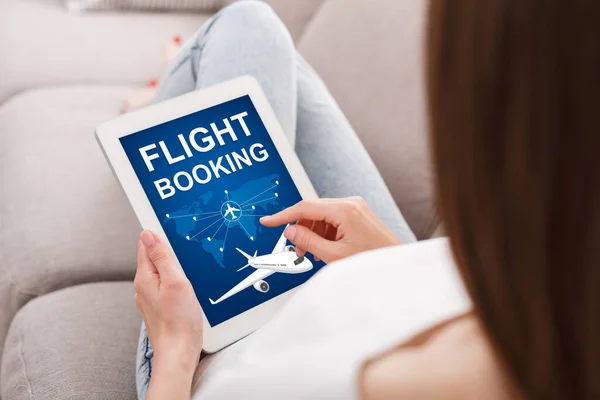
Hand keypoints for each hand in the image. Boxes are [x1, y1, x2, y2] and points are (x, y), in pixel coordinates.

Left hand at [134, 231, 202, 375]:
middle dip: (166, 249)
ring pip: (160, 272)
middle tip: (184, 242)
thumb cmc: (180, 321)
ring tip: (187, 262)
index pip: (145, 245)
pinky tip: (187, 284)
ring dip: (172, 265)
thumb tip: (147, 234)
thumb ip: (162, 257)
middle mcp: (143, 287)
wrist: (179, 354)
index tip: (170, 224)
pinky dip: (175, 280)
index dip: (157, 233)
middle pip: (153, 258)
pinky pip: (165, 285)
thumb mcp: (175, 282)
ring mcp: (151, 298)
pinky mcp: (160, 307)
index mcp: (145, 277)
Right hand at [260, 197, 400, 263]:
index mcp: (345, 210)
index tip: (269, 221)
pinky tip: (322, 247)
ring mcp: (356, 207)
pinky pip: (332, 218)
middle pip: (313, 209)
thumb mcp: (334, 255)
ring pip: (321, 214)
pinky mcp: (358, 214)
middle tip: (294, 247)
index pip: (305, 207)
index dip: (283, 216)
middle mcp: (351, 203)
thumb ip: (308, 242)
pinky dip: (323, 231)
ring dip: (311, 232)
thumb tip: (291, 232)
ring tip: (311, 252)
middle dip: (300, 228)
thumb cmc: (373, 259)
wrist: (396, 264)